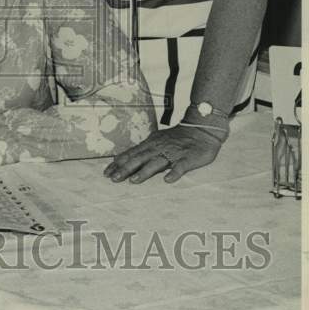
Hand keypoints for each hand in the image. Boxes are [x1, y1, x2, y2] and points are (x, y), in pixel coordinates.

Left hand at [103, 124, 223, 183]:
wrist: (202, 129)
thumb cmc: (178, 138)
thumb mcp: (157, 140)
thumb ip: (144, 150)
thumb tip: (127, 158)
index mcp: (151, 144)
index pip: (131, 154)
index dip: (119, 163)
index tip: (106, 172)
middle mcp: (159, 148)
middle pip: (139, 159)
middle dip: (125, 169)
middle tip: (114, 178)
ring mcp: (173, 153)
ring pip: (157, 163)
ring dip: (145, 172)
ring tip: (134, 180)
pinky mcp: (187, 159)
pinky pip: (180, 166)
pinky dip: (174, 173)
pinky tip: (168, 180)